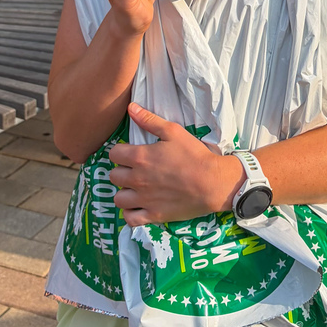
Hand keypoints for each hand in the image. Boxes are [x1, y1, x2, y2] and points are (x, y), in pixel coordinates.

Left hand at [109, 103, 243, 225]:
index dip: (120, 152)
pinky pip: (130, 219)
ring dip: (124, 193)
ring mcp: (144, 199)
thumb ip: (149, 120)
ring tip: (135, 189)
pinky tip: (138, 207)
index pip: (113, 154)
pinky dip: (131, 214)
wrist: (213, 182)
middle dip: (122, 172)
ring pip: (118, 199)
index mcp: (139, 157)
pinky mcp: (153, 215)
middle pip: (113, 176)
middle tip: (135, 171)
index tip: (130, 154)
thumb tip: (131, 108)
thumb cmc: (194, 155)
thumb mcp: (174, 131)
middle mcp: (137, 179)